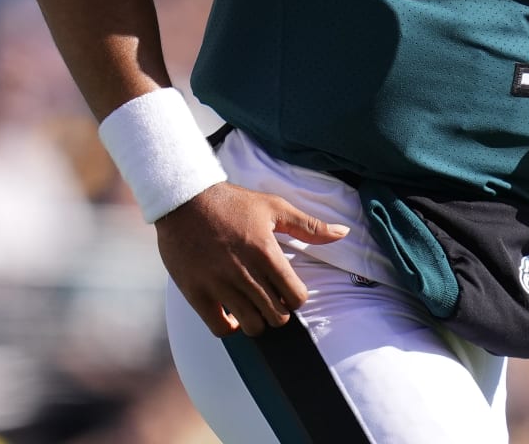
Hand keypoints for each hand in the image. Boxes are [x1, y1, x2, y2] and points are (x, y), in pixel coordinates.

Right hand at [156, 182, 349, 336]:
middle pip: (277, 316)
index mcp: (266, 253)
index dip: (297, 297)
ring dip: (258, 320)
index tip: (289, 291)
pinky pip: (220, 328)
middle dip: (280, 311)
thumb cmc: (232, 203)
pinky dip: (230, 328)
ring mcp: (219, 285)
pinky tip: (233, 314)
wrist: (185, 200)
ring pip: (252, 326)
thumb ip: (310, 226)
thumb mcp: (274, 207)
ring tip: (254, 306)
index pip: (296, 296)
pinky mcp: (196, 293)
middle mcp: (244, 273)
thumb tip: (343, 232)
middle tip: (272, 299)